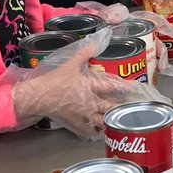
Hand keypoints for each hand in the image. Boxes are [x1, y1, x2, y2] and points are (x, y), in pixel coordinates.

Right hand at [11, 41, 142, 132]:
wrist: (39, 96)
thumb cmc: (54, 80)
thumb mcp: (70, 63)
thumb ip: (84, 52)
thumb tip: (97, 40)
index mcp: (89, 87)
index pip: (110, 86)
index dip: (123, 86)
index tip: (134, 87)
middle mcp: (90, 102)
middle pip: (110, 107)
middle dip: (121, 107)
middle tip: (131, 108)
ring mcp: (83, 115)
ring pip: (103, 121)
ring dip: (112, 121)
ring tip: (120, 120)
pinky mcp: (75, 123)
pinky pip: (89, 131)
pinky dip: (97, 132)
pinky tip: (101, 132)